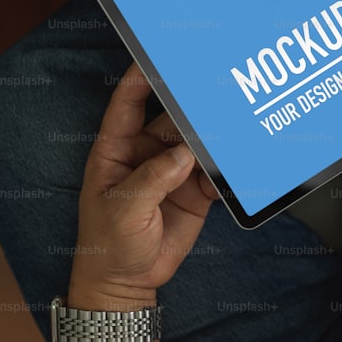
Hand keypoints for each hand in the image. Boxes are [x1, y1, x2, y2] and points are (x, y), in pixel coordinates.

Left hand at [68, 62, 217, 310]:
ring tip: (229, 126)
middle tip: (208, 90)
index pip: (127, 104)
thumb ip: (153, 179)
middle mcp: (145, 154)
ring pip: (194, 143)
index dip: (140, 78)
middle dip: (188, 106)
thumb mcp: (122, 209)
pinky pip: (212, 172)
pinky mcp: (192, 191)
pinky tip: (235, 162)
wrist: (127, 284)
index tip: (156, 57)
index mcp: (116, 150)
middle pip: (169, 118)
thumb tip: (183, 156)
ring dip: (210, 136)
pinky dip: (224, 168)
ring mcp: (170, 172)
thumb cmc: (106, 245)